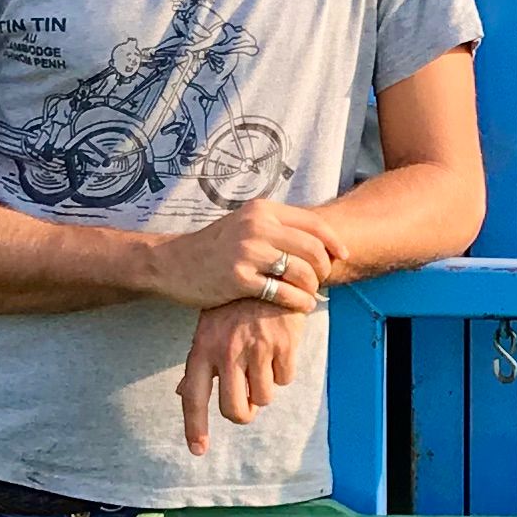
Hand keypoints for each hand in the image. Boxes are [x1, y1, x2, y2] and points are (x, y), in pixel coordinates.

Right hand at [143, 198, 345, 313]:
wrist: (173, 263)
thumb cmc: (215, 247)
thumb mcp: (245, 224)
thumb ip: (277, 227)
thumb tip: (317, 239)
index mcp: (262, 210)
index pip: (313, 223)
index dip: (333, 242)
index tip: (342, 256)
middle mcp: (256, 226)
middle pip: (312, 249)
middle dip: (324, 269)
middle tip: (320, 281)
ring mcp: (247, 252)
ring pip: (301, 272)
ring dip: (312, 288)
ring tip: (309, 296)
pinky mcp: (238, 279)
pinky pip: (283, 293)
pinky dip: (298, 302)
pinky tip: (300, 305)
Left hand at [179, 301, 305, 452]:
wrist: (273, 271)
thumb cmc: (236, 304)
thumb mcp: (209, 326)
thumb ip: (199, 361)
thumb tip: (181, 393)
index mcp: (203, 347)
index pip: (193, 395)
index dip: (195, 426)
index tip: (198, 450)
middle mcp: (227, 351)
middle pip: (235, 409)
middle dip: (245, 412)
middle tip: (250, 401)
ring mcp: (256, 349)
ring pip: (264, 397)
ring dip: (267, 387)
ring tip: (265, 360)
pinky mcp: (283, 346)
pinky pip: (286, 379)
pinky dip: (285, 370)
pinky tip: (280, 347)